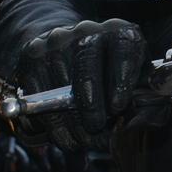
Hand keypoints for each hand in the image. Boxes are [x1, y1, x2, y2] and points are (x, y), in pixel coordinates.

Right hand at [15, 18, 145, 149]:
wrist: (66, 47)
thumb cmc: (109, 70)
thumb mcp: (131, 75)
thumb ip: (139, 94)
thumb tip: (135, 122)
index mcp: (120, 32)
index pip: (125, 49)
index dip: (122, 80)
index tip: (119, 107)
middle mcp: (88, 31)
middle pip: (88, 66)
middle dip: (91, 106)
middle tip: (96, 132)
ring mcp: (57, 40)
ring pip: (59, 85)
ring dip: (70, 121)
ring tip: (81, 141)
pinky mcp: (32, 54)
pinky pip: (36, 94)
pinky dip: (49, 121)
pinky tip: (62, 135)